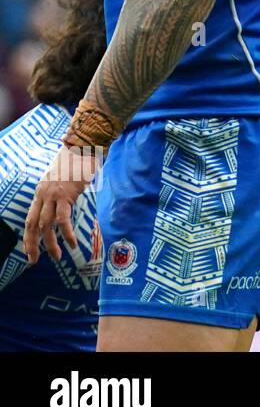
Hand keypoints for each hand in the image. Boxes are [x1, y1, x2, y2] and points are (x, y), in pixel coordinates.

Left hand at [23, 145, 99, 262]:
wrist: (84, 145)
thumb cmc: (78, 161)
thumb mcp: (63, 178)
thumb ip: (60, 193)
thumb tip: (65, 205)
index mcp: (41, 191)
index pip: (29, 218)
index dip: (28, 237)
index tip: (30, 250)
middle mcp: (43, 194)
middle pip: (32, 225)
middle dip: (32, 245)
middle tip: (35, 261)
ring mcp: (53, 195)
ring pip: (46, 225)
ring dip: (50, 244)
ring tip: (58, 256)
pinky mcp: (66, 195)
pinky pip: (63, 219)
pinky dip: (67, 234)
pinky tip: (73, 243)